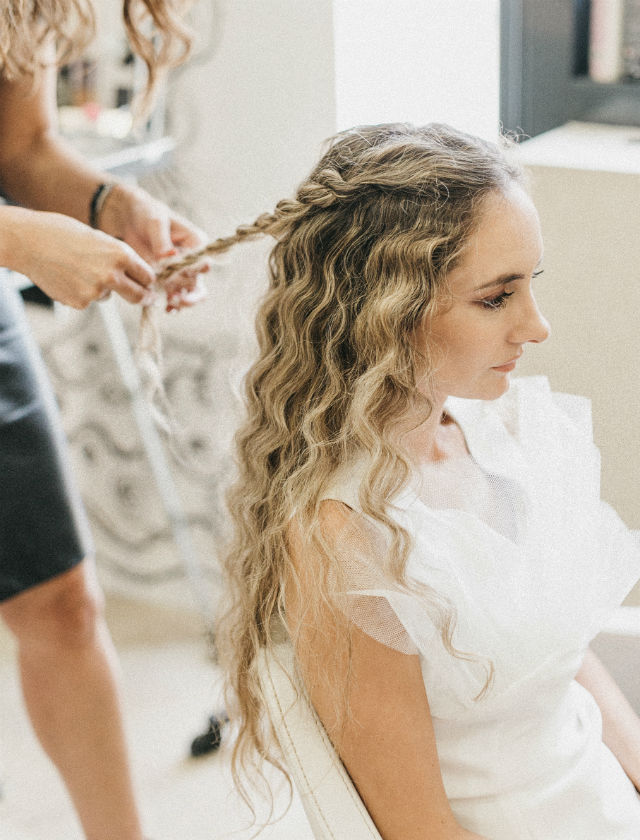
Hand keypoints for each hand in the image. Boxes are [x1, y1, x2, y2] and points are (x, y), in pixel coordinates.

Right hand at [10, 209, 155, 307]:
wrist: (29, 242)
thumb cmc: (64, 234)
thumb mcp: (100, 238)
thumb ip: (119, 258)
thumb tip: (138, 277)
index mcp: (120, 254)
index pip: (147, 276)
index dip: (148, 281)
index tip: (149, 285)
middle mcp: (111, 275)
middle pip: (139, 296)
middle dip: (144, 297)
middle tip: (146, 298)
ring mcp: (95, 291)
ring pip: (109, 295)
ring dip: (101, 288)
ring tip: (78, 269)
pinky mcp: (80, 303)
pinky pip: (90, 300)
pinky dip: (82, 292)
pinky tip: (68, 277)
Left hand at [98, 183, 210, 310]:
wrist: (127, 217)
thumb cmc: (146, 212)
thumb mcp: (155, 222)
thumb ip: (162, 241)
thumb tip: (169, 257)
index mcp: (196, 242)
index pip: (202, 262)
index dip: (194, 271)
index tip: (181, 273)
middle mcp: (191, 260)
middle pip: (198, 282)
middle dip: (190, 293)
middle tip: (177, 298)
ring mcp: (179, 272)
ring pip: (189, 293)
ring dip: (182, 301)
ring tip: (171, 304)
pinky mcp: (166, 280)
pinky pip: (174, 295)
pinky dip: (172, 304)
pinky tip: (167, 309)